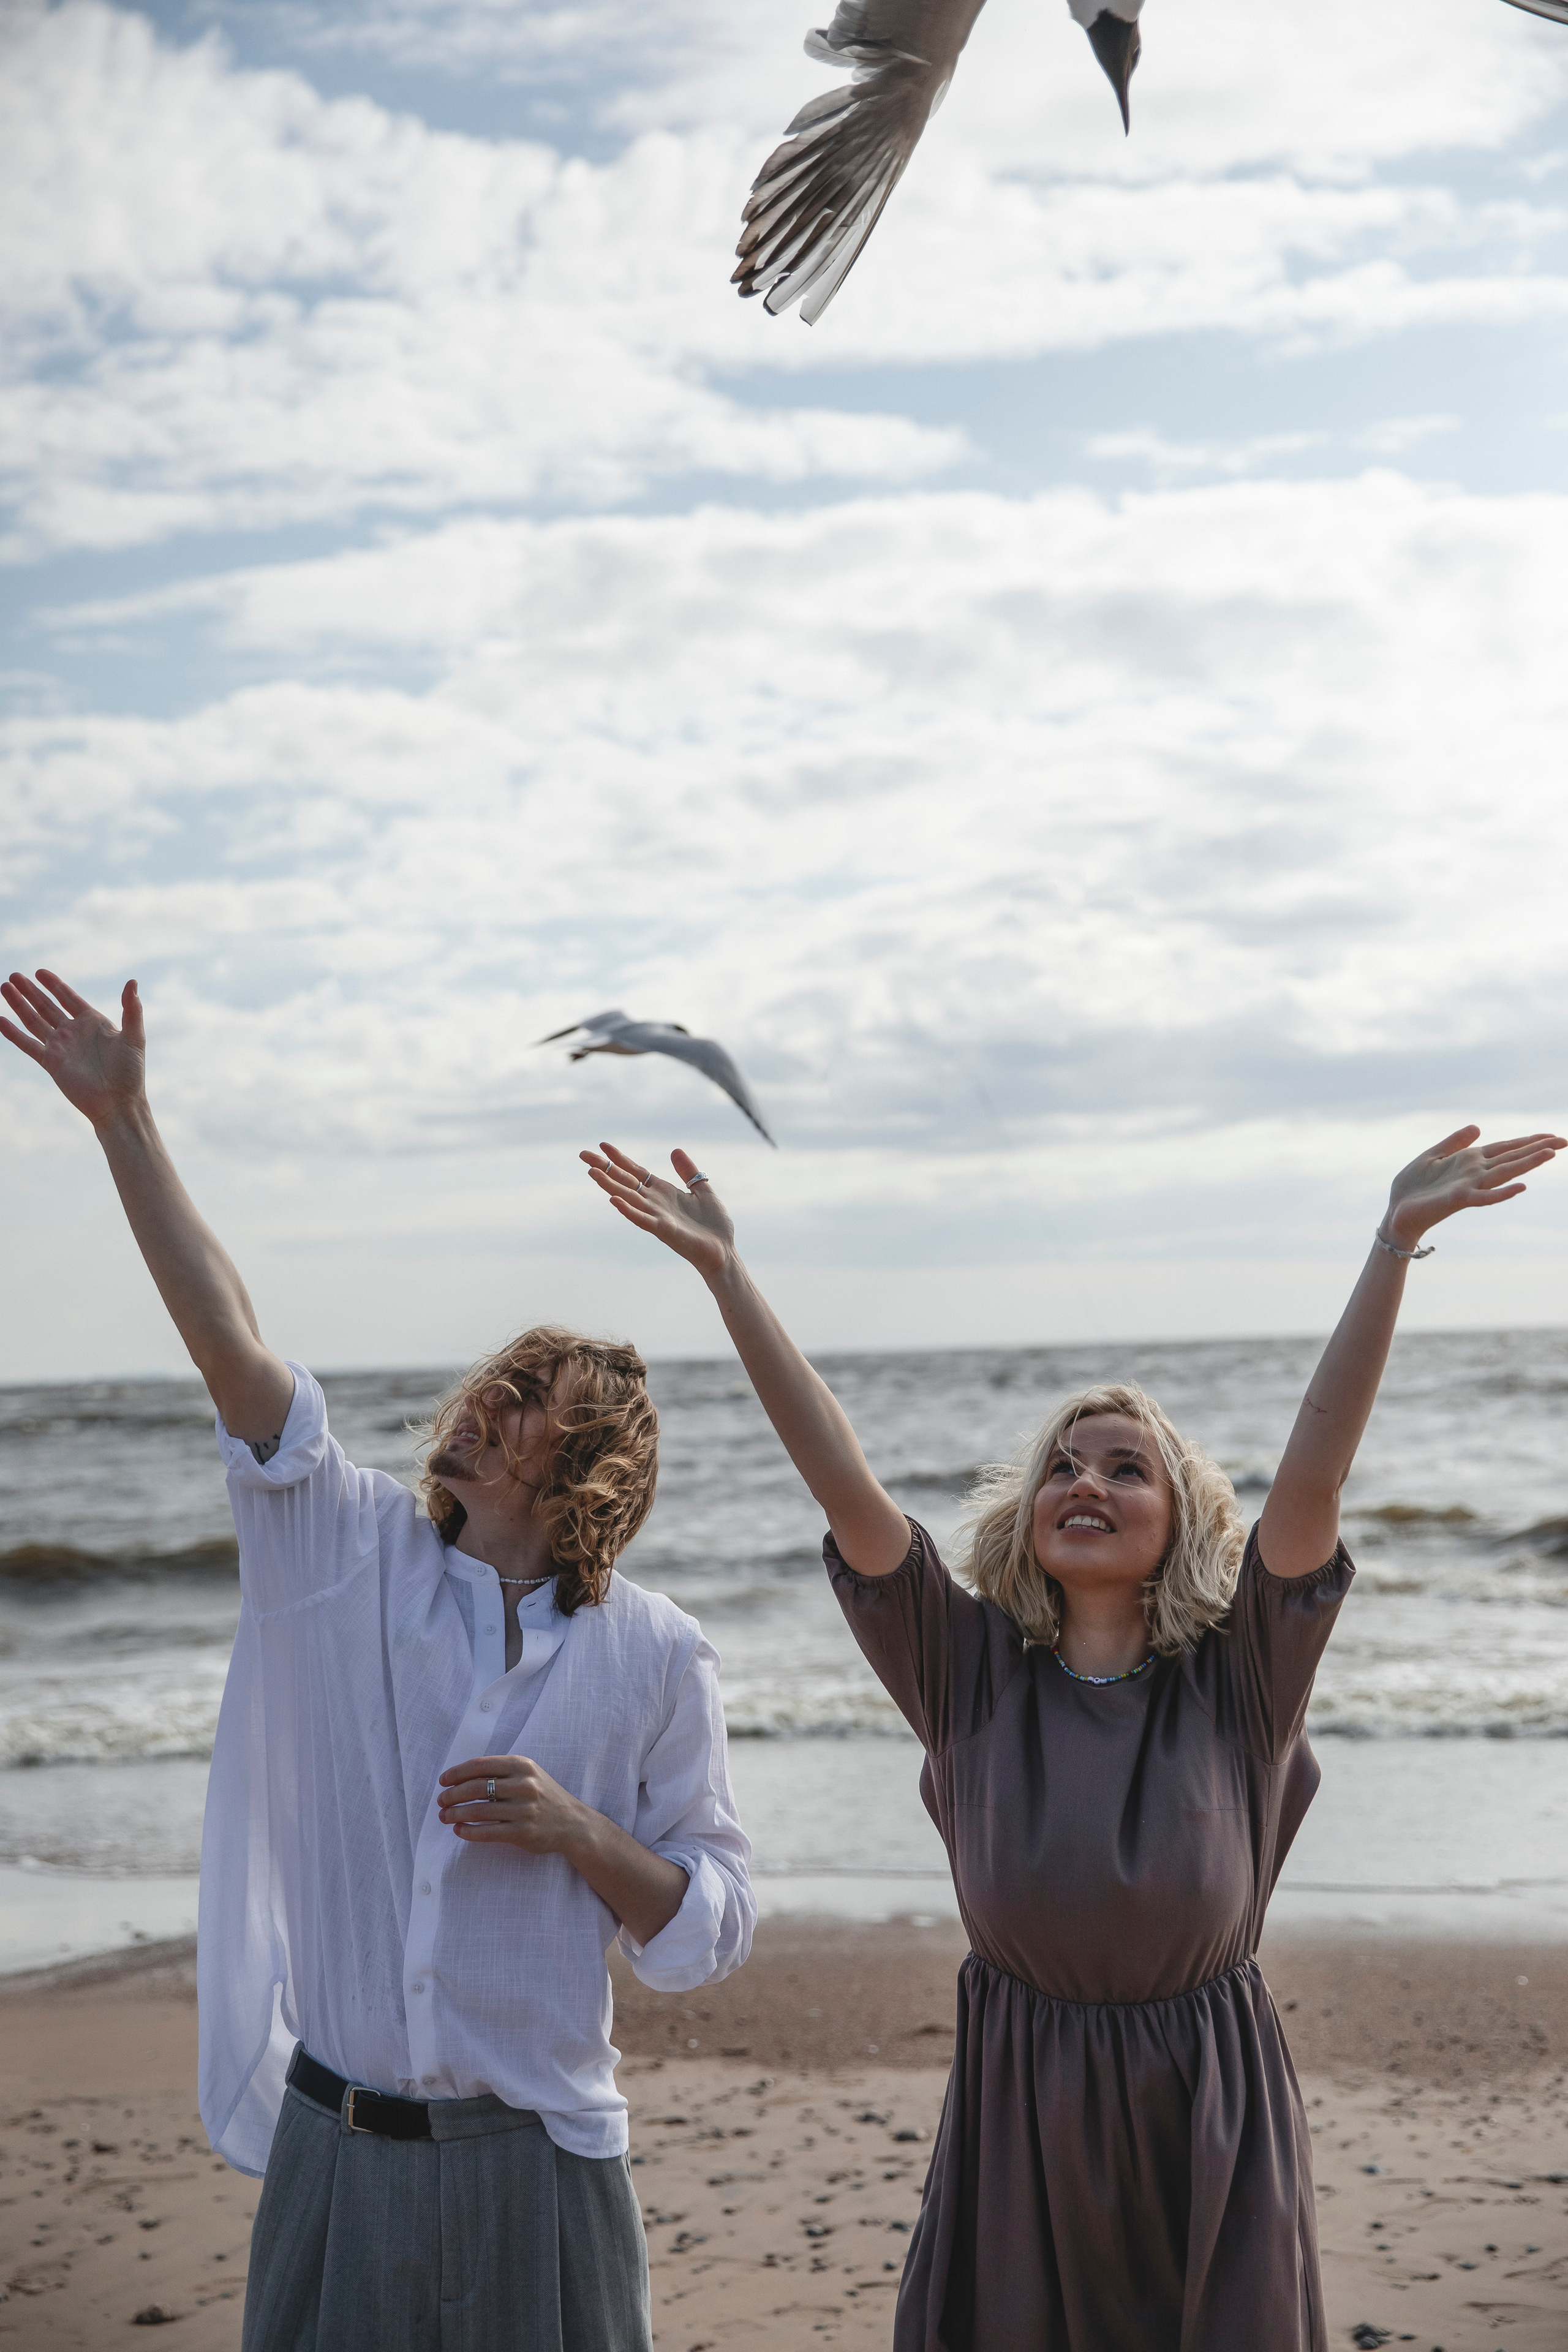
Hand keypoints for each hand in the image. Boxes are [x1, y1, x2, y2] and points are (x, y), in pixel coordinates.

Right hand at [1, 970, 146, 1130]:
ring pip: (34, 1020)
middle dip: (31, 991)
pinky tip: (1, 1020)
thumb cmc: (131, 1073)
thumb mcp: (134, 1037)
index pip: (68, 998)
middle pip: (47, 1006)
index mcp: (93, 1022)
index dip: (54, 985)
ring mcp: (60, 1047)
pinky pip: (28, 1044)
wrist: (118, 1103)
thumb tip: (133, 982)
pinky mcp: (51, 1062)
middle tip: (14, 975)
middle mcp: (73, 1032)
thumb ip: (132, 1010)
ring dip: (19, 1004)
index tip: (39, 972)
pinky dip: (13, 1033)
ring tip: (5, 987)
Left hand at [437, 1754, 589, 1853]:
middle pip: (476, 1787)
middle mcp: (524, 1785)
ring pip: (479, 1811)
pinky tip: (459, 1830)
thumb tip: (460, 1778)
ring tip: (444, 1817)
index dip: (456, 1773)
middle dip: (452, 1795)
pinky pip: (487, 1832)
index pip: (480, 1765)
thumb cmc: (543, 1795)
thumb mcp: (527, 1774)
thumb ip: (500, 1772)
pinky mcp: (523, 1833)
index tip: (443, 1781)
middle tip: (440, 1801)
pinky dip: (468, 1832)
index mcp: (522, 1765)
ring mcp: (524, 1809)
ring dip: (455, 1814)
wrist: (573, 1823)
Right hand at [581, 1141, 735, 1282]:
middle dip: (604, 1167)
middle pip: (624, 1181)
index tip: (603, 1145)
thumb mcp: (703, 1190)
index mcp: (663, 1192)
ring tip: (592, 1172)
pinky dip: (628, 1210)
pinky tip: (613, 1199)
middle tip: (582, 1154)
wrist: (724, 1251)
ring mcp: (657, 1216)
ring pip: (628, 1198)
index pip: (635, 1172)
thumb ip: (689, 1172)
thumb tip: (674, 1150)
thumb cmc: (714, 1225)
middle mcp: (655, 1203)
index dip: (620, 1158)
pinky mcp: (664, 1230)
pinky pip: (642, 1219)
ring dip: (609, 1185)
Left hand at [1381, 1123, 1565, 1250]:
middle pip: (1511, 1157)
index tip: (1552, 1135)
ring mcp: (1469, 1186)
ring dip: (1527, 1164)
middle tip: (1565, 1140)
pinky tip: (1521, 1186)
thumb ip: (1455, 1142)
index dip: (1528, 1141)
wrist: (1396, 1212)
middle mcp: (1475, 1173)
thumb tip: (1478, 1127)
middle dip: (1537, 1148)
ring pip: (1504, 1173)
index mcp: (1470, 1161)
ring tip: (1550, 1153)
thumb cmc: (1413, 1187)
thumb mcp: (1432, 1156)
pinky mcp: (1457, 1199)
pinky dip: (1502, 1193)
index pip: (1505, 1148)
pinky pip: (1483, 1197)